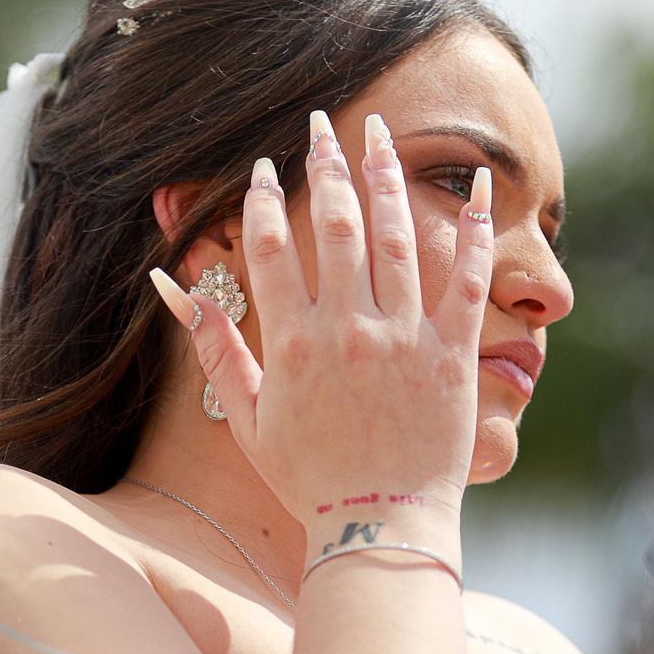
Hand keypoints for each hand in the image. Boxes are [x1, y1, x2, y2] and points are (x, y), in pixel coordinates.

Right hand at [150, 109, 493, 533]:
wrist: (379, 527)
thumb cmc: (309, 480)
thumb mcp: (247, 417)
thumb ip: (213, 347)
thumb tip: (172, 287)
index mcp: (292, 343)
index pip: (273, 249)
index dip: (268, 201)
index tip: (269, 167)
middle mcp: (347, 331)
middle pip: (335, 227)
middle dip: (327, 168)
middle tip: (323, 125)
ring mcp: (404, 340)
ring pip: (395, 239)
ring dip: (387, 178)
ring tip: (381, 132)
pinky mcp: (453, 356)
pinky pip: (467, 282)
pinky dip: (475, 232)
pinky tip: (481, 189)